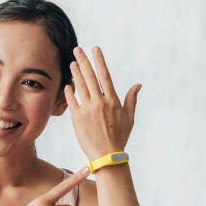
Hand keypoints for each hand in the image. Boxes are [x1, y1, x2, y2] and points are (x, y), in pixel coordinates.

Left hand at [64, 46, 141, 161]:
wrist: (107, 156)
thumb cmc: (119, 138)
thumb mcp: (129, 118)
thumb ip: (131, 100)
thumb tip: (138, 85)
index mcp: (113, 101)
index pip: (105, 75)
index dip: (99, 61)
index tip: (95, 49)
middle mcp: (100, 102)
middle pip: (90, 77)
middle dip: (84, 61)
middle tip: (77, 49)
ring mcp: (88, 110)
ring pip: (80, 86)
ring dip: (76, 73)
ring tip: (72, 62)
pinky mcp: (77, 119)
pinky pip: (72, 102)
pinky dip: (69, 92)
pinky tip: (67, 85)